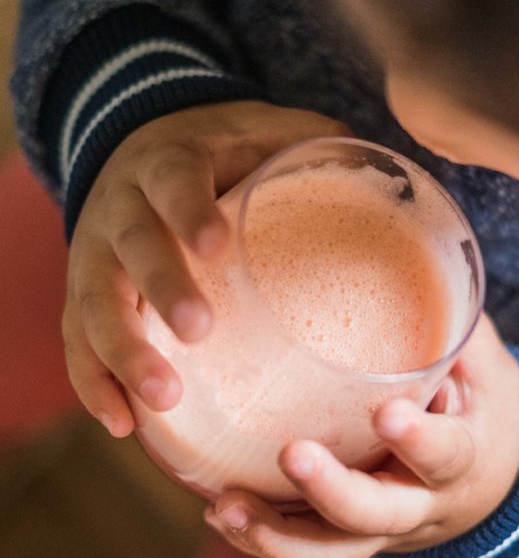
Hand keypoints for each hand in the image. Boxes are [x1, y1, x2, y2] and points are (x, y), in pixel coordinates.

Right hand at [62, 100, 348, 436]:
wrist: (140, 143)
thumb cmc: (220, 150)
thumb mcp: (263, 132)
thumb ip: (317, 149)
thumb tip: (402, 185)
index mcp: (169, 161)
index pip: (172, 180)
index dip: (188, 210)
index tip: (217, 246)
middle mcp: (121, 205)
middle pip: (129, 246)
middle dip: (161, 288)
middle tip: (199, 330)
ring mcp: (95, 252)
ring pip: (94, 302)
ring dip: (122, 352)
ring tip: (161, 400)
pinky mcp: (84, 293)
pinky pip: (77, 339)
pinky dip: (93, 382)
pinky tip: (121, 424)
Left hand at [204, 313, 518, 557]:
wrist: (495, 484)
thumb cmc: (483, 409)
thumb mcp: (486, 367)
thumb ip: (454, 327)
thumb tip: (415, 255)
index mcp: (463, 460)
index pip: (446, 455)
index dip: (418, 440)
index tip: (388, 412)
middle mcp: (420, 505)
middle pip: (375, 516)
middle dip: (331, 491)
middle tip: (292, 454)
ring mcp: (381, 530)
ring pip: (331, 551)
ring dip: (277, 536)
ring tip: (224, 508)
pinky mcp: (350, 536)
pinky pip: (307, 549)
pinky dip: (263, 537)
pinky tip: (220, 513)